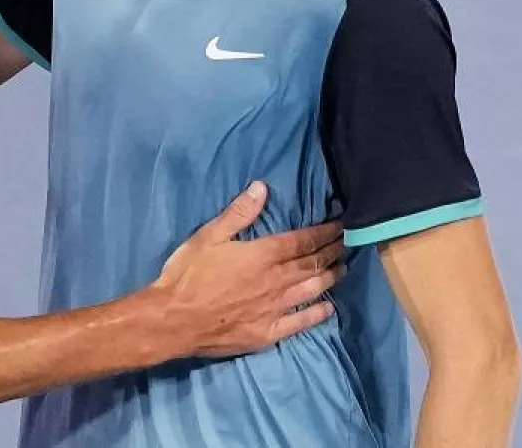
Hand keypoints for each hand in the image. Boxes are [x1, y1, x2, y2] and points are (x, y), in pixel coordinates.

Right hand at [152, 181, 343, 357]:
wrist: (174, 320)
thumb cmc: (188, 274)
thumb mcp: (208, 236)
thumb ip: (238, 213)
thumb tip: (262, 188)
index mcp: (262, 255)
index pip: (302, 241)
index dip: (323, 232)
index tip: (339, 225)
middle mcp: (276, 281)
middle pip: (312, 264)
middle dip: (331, 251)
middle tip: (347, 243)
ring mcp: (274, 309)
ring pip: (311, 290)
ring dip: (330, 278)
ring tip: (343, 269)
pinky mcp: (268, 332)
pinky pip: (300, 322)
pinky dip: (317, 314)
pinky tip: (328, 309)